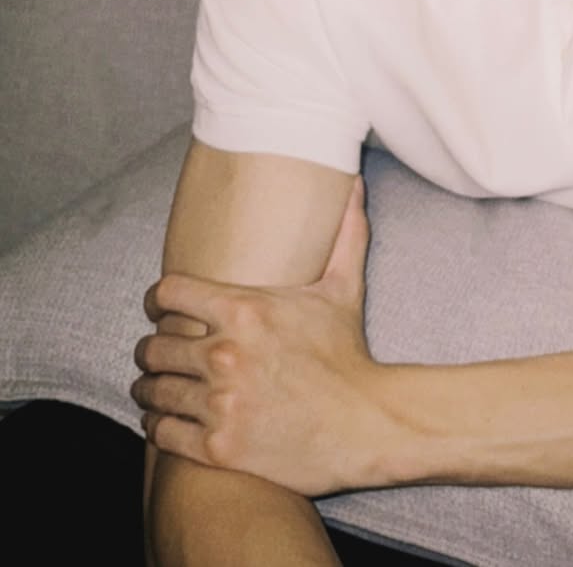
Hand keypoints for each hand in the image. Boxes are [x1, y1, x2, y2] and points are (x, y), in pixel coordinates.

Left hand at [132, 177, 390, 494]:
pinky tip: (166, 419)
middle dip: (150, 348)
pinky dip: (158, 425)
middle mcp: (226, 354)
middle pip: (152, 345)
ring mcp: (220, 403)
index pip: (168, 293)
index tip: (159, 308)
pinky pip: (161, 431)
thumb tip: (356, 184)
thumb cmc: (347, 355)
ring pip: (153, 390)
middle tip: (158, 353)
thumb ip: (344, 233)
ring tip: (156, 387)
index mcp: (245, 310)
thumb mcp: (343, 290)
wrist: (363, 425)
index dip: (157, 299)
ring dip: (150, 388)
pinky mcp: (218, 447)